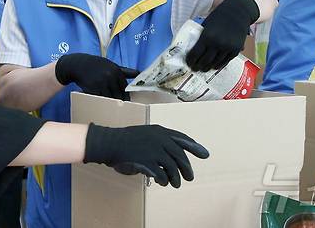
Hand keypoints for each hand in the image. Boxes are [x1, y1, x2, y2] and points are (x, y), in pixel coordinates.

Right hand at [55, 53, 139, 99]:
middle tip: (121, 107)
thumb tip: (139, 73)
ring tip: (112, 107)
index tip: (127, 101)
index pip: (124, 87)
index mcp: (116, 71)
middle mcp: (110, 76)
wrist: (78, 64)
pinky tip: (101, 102)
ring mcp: (101, 82)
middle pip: (118, 94)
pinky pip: (99, 98)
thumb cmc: (97, 65)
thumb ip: (124, 70)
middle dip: (119, 101)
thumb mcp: (111, 64)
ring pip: (109, 97)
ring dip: (110, 103)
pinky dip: (101, 101)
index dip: (126, 95)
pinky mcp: (92, 88)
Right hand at [83, 124, 209, 187]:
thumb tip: (173, 157)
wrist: (109, 142)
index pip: (182, 138)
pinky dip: (164, 179)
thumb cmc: (126, 139)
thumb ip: (159, 141)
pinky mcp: (147, 161)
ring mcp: (154, 150)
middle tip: (190, 177)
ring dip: (176, 177)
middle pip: (180, 155)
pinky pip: (161, 174)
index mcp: (160, 131)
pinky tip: (163, 182)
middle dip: (186, 168)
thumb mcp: (145, 134)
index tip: (205, 154)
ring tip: (176, 184)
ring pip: (172, 167)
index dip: (195, 146)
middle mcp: (159, 139)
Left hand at [186, 0, 258, 71]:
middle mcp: (217, 43)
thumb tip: (192, 49)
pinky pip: (225, 62)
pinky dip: (218, 66)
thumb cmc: (219, 17)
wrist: (238, 12)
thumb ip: (201, 37)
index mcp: (206, 36)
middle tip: (194, 69)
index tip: (188, 63)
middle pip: (204, 61)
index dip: (190, 60)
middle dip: (197, 67)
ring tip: (203, 69)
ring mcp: (227, 48)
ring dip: (207, 68)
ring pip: (215, 64)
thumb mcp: (206, 25)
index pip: (195, 54)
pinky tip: (214, 66)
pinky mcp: (235, 50)